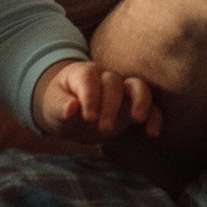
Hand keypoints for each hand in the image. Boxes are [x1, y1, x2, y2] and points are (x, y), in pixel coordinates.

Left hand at [35, 61, 161, 141]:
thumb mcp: (52, 106)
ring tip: (137, 119)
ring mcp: (122, 91)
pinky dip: (154, 117)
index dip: (91, 96)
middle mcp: (106, 78)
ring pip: (138, 86)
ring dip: (140, 101)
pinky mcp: (133, 107)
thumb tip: (70, 108)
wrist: (71, 115)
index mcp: (84, 73)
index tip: (88, 117)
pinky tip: (152, 133)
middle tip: (103, 127)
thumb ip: (60, 105)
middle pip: (114, 82)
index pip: (89, 79)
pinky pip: (150, 107)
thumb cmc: (60, 105)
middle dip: (111, 105)